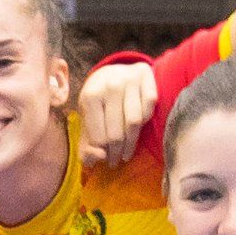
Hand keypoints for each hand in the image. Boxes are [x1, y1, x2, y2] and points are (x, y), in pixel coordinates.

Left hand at [72, 56, 162, 172]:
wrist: (112, 72)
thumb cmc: (98, 101)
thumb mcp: (86, 119)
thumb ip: (86, 144)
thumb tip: (93, 162)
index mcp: (90, 97)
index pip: (99, 136)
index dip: (102, 153)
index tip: (106, 161)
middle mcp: (110, 86)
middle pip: (117, 132)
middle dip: (116, 152)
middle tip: (117, 161)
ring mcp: (130, 79)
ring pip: (135, 122)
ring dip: (131, 143)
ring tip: (127, 153)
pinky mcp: (146, 77)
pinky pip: (149, 108)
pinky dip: (145, 120)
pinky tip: (137, 127)